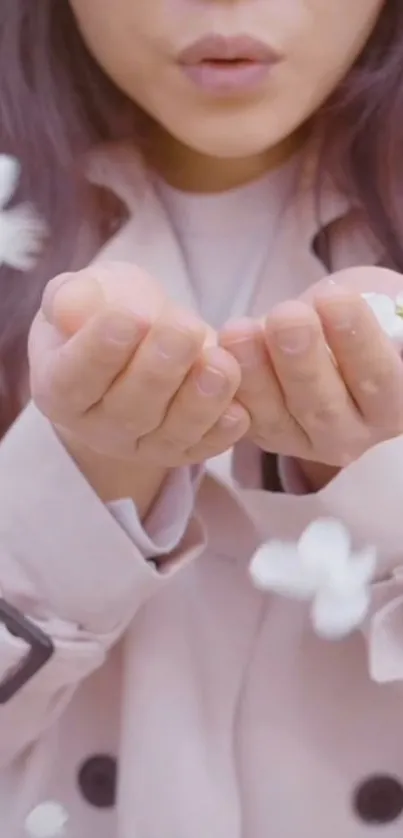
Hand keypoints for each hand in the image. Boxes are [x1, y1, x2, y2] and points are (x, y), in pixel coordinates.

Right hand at [29, 262, 249, 467]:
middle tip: (183, 330)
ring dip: (199, 401)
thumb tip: (73, 310)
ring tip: (220, 363)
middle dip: (159, 370)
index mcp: (60, 387)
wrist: (143, 340)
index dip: (99, 351)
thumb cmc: (108, 310)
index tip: (127, 319)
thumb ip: (75, 298)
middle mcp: (100, 426)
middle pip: (129, 410)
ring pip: (172, 432)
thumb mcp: (88, 292)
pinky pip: (206, 446)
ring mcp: (145, 443)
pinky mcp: (186, 449)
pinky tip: (240, 408)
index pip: (74, 378)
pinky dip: (224, 430)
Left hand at [220, 267, 402, 467]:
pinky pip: (240, 417)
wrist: (319, 334)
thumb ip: (382, 312)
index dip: (357, 342)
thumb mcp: (381, 307)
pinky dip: (225, 386)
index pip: (379, 378)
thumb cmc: (359, 317)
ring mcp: (302, 441)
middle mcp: (351, 433)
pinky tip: (211, 353)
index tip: (334, 300)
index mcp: (392, 403)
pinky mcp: (261, 434)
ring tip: (239, 330)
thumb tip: (377, 307)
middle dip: (301, 360)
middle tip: (287, 318)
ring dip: (254, 374)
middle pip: (323, 405)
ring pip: (275, 416)